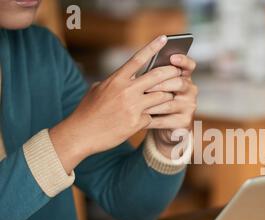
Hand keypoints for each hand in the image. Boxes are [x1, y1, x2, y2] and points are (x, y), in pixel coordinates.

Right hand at [49, 35, 180, 172]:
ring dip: (167, 96)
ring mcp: (133, 107)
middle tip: (179, 72)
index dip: (153, 47)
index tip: (164, 38)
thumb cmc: (88, 111)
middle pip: (157, 76)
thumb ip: (114, 81)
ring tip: (170, 96)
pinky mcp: (137, 123)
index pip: (138, 58)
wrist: (81, 134)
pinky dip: (152, 117)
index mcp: (116, 79)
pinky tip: (149, 119)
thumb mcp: (98, 90)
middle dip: (172, 73)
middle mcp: (126, 90)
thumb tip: (126, 76)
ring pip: (161, 96)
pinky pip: (153, 116)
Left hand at [144, 54, 197, 158]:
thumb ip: (154, 75)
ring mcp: (189, 107)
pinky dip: (151, 119)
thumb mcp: (156, 86)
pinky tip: (140, 118)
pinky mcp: (184, 122)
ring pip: (169, 103)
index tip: (172, 57)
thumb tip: (141, 63)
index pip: (189, 65)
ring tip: (136, 104)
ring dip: (151, 104)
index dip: (183, 60)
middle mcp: (191, 90)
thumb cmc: (155, 102)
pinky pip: (165, 120)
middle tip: (143, 86)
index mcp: (184, 77)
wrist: (161, 128)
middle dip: (159, 84)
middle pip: (179, 83)